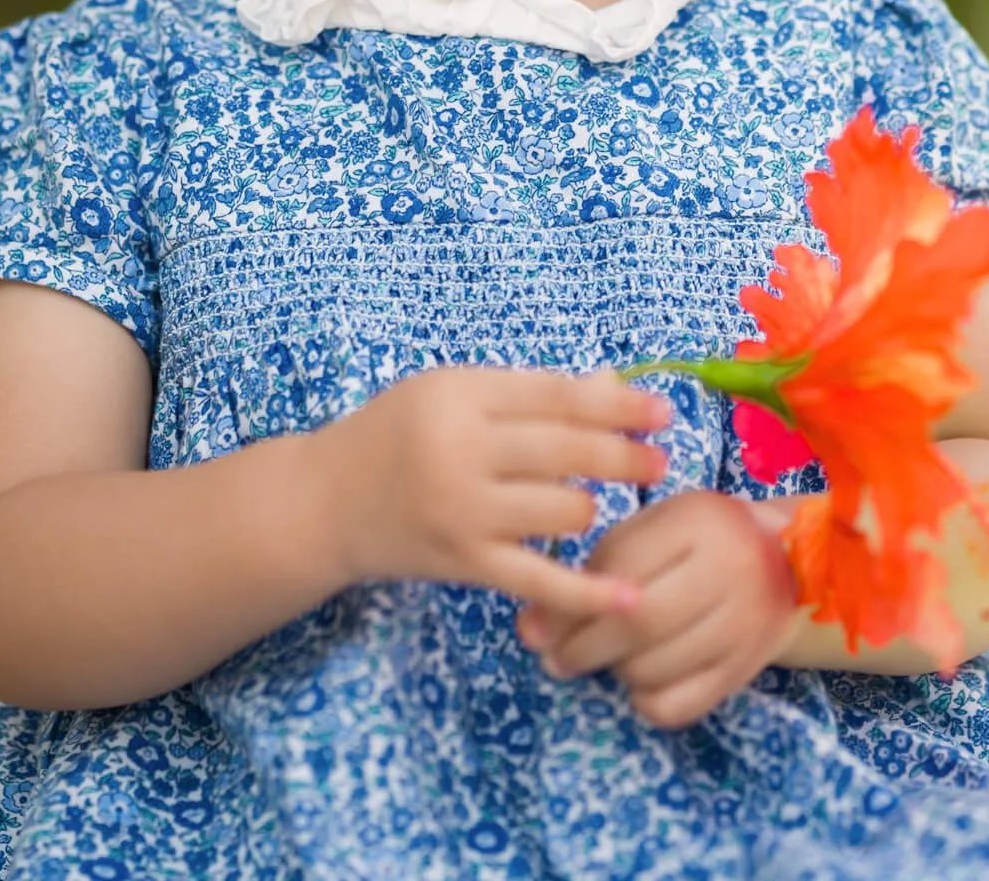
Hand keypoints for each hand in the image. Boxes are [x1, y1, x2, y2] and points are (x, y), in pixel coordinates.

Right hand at [322, 365, 669, 625]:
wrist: (326, 502)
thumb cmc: (397, 434)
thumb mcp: (451, 393)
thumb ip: (527, 393)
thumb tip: (614, 390)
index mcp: (460, 395)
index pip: (558, 396)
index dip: (618, 405)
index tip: (662, 412)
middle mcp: (462, 449)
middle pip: (569, 450)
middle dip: (625, 456)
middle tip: (660, 461)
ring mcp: (464, 511)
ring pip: (564, 510)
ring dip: (590, 506)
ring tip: (585, 503)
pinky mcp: (465, 563)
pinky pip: (540, 579)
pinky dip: (589, 591)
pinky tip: (631, 597)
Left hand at [515, 491, 799, 726]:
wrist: (788, 561)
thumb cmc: (696, 538)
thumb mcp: (648, 532)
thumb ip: (591, 571)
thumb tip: (528, 630)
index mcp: (697, 521)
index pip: (620, 565)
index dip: (570, 602)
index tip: (538, 625)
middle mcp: (729, 570)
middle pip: (637, 622)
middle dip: (582, 647)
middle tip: (556, 658)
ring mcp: (745, 623)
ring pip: (655, 668)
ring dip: (614, 671)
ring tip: (605, 657)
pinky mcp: (749, 667)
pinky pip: (681, 705)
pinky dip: (647, 700)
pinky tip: (640, 680)